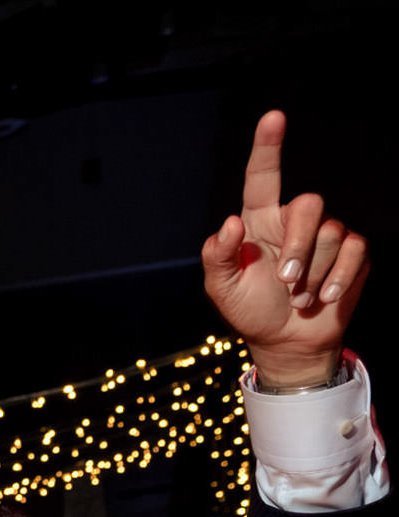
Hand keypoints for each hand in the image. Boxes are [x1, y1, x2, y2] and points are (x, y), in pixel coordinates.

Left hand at [202, 111, 367, 386]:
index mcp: (259, 222)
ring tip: (299, 296)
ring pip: (332, 233)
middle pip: (309, 204)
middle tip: (284, 281)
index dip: (268, 147)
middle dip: (299, 245)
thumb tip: (230, 223)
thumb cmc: (250, 310)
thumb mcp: (222, 288)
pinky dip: (337, 279)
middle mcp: (294, 222)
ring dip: (313, 273)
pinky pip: (354, 251)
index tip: (273, 118)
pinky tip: (323, 297)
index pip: (262, 178)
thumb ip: (218, 256)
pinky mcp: (353, 254)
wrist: (284, 341)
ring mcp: (327, 235)